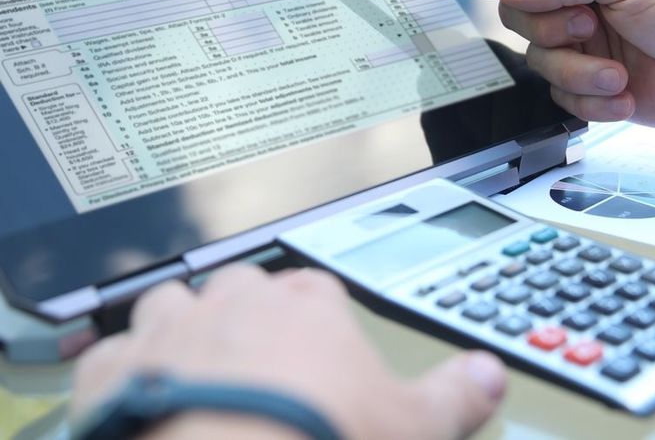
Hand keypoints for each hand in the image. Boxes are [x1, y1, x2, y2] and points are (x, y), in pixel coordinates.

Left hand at [71, 264, 505, 439]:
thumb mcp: (411, 426)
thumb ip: (454, 394)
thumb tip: (488, 376)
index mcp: (303, 311)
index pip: (312, 288)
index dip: (313, 311)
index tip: (316, 337)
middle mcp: (235, 308)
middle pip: (239, 286)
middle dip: (244, 311)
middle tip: (253, 351)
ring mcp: (171, 335)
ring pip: (170, 304)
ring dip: (178, 327)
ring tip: (189, 362)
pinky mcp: (115, 375)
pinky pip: (108, 353)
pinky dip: (120, 370)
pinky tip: (133, 393)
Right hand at [440, 0, 654, 131]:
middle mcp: (578, 0)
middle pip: (518, 14)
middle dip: (552, 29)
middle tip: (591, 27)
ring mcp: (583, 44)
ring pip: (538, 61)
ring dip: (580, 71)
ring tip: (620, 71)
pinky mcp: (590, 83)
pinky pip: (561, 96)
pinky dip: (594, 99)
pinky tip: (626, 91)